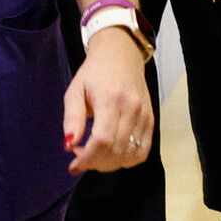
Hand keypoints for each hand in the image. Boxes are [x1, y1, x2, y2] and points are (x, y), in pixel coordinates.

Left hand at [61, 37, 151, 174]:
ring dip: (110, 164)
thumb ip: (72, 118)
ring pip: (130, 155)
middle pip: (116, 151)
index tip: (73, 165)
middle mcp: (131, 109)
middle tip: (81, 156)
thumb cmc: (94, 72)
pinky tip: (113, 154)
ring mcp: (144, 115)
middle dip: (95, 163)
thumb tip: (68, 145)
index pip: (102, 140)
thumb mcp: (75, 90)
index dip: (87, 159)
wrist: (122, 54)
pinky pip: (142, 151)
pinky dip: (126, 160)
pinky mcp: (151, 120)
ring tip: (96, 155)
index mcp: (110, 99)